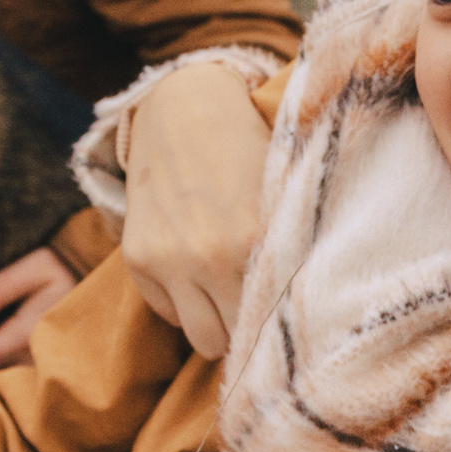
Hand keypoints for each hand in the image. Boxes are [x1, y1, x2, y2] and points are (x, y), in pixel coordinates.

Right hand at [120, 62, 270, 358]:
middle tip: (260, 310)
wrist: (185, 108)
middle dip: (249, 331)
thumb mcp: (279, 198)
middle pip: (235, 342)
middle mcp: (209, 257)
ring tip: (230, 296)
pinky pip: (168, 314)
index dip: (281, 328)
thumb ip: (289, 254)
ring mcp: (168, 261)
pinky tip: (197, 269)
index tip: (289, 327)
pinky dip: (184, 304)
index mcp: (254, 241)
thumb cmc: (248, 152)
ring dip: (217, 325)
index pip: (272, 322)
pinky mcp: (138, 260)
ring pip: (202, 340)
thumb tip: (312, 318)